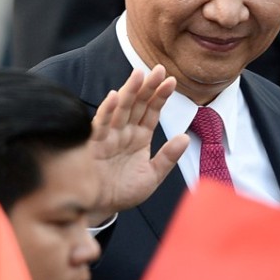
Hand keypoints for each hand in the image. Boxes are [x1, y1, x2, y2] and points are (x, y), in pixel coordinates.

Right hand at [87, 65, 188, 222]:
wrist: (99, 210)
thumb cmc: (122, 193)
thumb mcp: (152, 176)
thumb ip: (168, 157)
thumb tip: (186, 137)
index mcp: (138, 138)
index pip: (151, 112)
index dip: (160, 96)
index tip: (171, 80)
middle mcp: (123, 133)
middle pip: (137, 105)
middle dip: (147, 87)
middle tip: (158, 68)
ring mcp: (108, 137)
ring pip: (120, 110)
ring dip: (130, 92)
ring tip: (139, 74)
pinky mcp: (93, 145)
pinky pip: (100, 125)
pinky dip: (108, 110)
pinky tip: (116, 96)